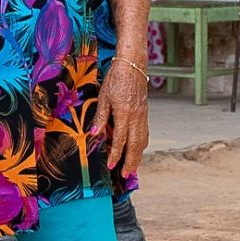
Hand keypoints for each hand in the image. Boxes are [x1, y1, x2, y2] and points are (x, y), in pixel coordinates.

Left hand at [94, 56, 151, 176]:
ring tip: (133, 167)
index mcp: (124, 113)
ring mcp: (142, 115)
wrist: (133, 65)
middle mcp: (136, 117)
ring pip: (142, 141)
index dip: (116, 154)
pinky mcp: (145, 113)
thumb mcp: (104, 97)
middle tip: (126, 175)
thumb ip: (100, 117)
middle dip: (131, 162)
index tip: (112, 166)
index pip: (120, 139)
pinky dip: (142, 144)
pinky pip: (145, 133)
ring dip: (138, 156)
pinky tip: (139, 149)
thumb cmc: (116, 79)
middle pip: (135, 145)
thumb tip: (94, 134)